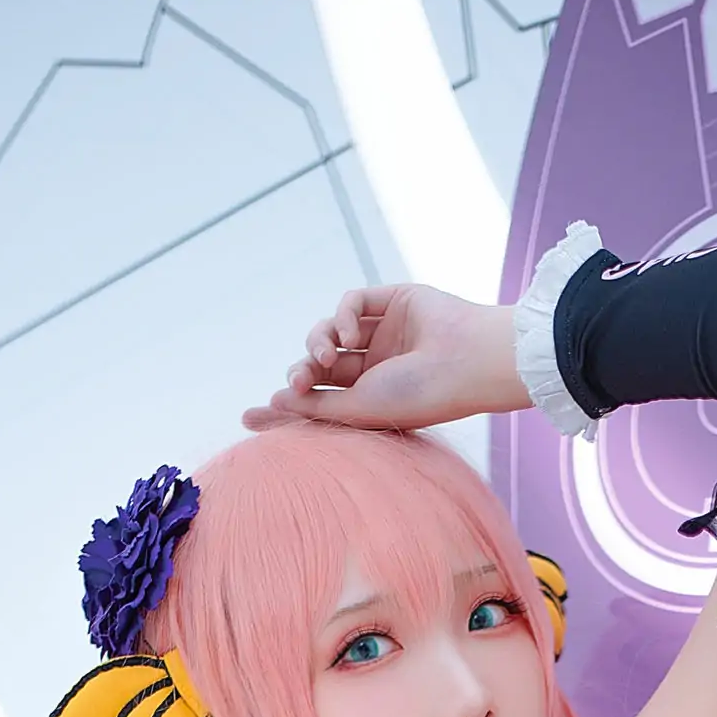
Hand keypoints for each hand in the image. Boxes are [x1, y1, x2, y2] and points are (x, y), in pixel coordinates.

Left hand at [241, 285, 526, 433]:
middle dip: (303, 370)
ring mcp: (386, 334)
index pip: (320, 399)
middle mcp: (378, 368)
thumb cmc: (421, 396)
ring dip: (317, 341)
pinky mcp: (394, 301)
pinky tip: (348, 332)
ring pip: (331, 330)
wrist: (467, 362)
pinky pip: (352, 302)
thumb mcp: (362, 410)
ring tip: (325, 355)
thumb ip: (318, 407)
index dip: (287, 403)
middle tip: (299, 381)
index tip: (250, 415)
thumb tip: (275, 400)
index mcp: (374, 401)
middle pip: (321, 364)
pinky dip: (341, 314)